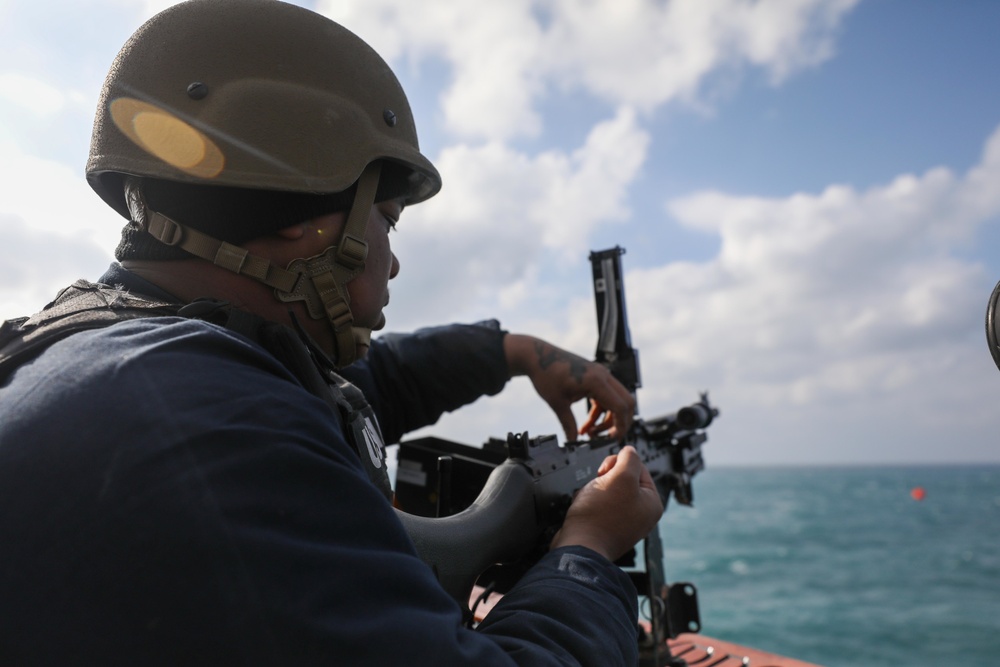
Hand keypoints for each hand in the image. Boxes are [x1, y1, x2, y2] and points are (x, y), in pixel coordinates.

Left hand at [503, 334, 635, 440]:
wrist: (537, 356)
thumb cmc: (546, 374)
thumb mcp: (557, 404)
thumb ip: (568, 424)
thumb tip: (573, 441)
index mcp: (596, 381)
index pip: (621, 407)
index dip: (620, 426)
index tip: (612, 439)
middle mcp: (603, 376)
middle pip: (626, 403)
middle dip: (619, 423)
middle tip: (606, 438)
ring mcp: (600, 375)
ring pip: (616, 402)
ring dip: (607, 420)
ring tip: (589, 433)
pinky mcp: (595, 377)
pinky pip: (605, 398)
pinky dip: (599, 413)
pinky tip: (586, 425)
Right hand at [549, 446, 663, 560]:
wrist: (578, 546)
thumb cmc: (600, 515)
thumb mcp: (621, 476)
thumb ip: (629, 458)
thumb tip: (630, 451)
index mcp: (652, 503)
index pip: (638, 467)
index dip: (619, 463)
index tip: (606, 472)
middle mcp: (642, 515)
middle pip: (624, 479)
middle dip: (605, 478)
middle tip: (598, 486)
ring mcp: (625, 523)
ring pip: (608, 491)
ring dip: (595, 489)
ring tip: (589, 500)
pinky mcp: (607, 528)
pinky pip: (599, 506)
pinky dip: (590, 503)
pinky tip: (585, 509)